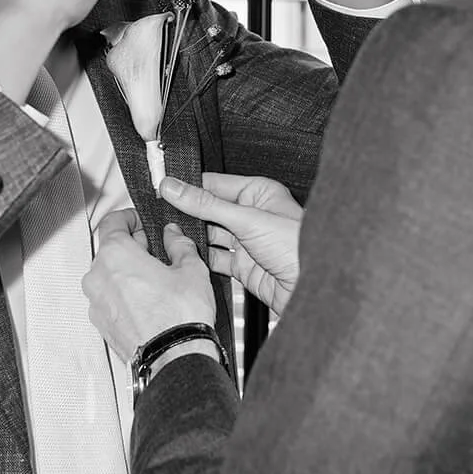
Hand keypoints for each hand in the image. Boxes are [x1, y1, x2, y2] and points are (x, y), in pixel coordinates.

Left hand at [83, 210, 217, 367]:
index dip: (130, 217)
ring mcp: (96, 303)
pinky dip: (124, 296)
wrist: (173, 357)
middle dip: (133, 247)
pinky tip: (148, 302)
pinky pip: (110, 300)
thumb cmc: (179, 316)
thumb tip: (174, 236)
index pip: (112, 221)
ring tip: (156, 280)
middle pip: (110, 250)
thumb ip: (179, 245)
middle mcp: (98, 277)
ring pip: (109, 277)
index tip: (141, 221)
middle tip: (156, 251)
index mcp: (115, 255)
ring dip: (128, 273)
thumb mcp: (191, 269)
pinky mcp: (101, 324)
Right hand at [157, 173, 302, 315]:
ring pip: (210, 235)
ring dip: (192, 237)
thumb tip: (175, 188)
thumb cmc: (297, 247)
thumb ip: (206, 204)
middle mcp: (253, 215)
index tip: (163, 187)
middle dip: (187, 214)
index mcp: (259, 193)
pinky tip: (187, 255)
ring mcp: (247, 241)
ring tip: (169, 235)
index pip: (215, 184)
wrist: (312, 289)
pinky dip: (201, 258)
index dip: (189, 186)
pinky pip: (216, 258)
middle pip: (210, 210)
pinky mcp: (244, 266)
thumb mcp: (246, 219)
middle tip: (160, 213)